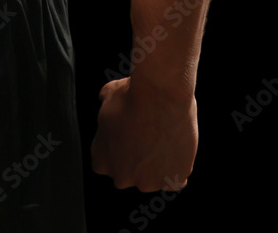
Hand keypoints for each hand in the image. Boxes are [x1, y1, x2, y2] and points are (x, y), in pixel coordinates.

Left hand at [90, 77, 197, 191]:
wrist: (162, 96)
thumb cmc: (133, 96)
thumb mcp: (108, 96)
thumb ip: (103, 105)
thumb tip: (104, 98)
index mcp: (101, 161)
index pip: (104, 161)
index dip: (116, 146)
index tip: (125, 133)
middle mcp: (122, 178)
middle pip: (128, 173)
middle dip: (135, 157)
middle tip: (145, 134)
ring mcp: (148, 182)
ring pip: (151, 178)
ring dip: (156, 164)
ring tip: (162, 137)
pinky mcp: (172, 180)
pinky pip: (175, 180)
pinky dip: (176, 169)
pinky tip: (175, 151)